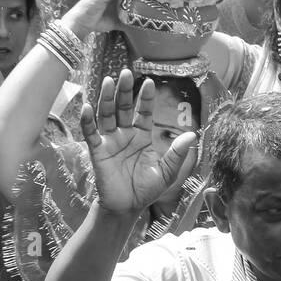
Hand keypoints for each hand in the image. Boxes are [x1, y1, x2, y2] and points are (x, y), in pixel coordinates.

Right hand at [82, 70, 198, 217]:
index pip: (143, 112)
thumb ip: (177, 154)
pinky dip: (88, 121)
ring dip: (106, 98)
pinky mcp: (98, 152)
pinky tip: (88, 107)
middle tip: (125, 73)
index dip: (145, 98)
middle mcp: (125, 135)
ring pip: (107, 115)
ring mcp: (110, 142)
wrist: (127, 208)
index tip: (149, 82)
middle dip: (124, 91)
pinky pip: (91, 134)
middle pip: (122, 108)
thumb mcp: (167, 172)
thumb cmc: (146, 190)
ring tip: (108, 81)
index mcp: (141, 137)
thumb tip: (192, 135)